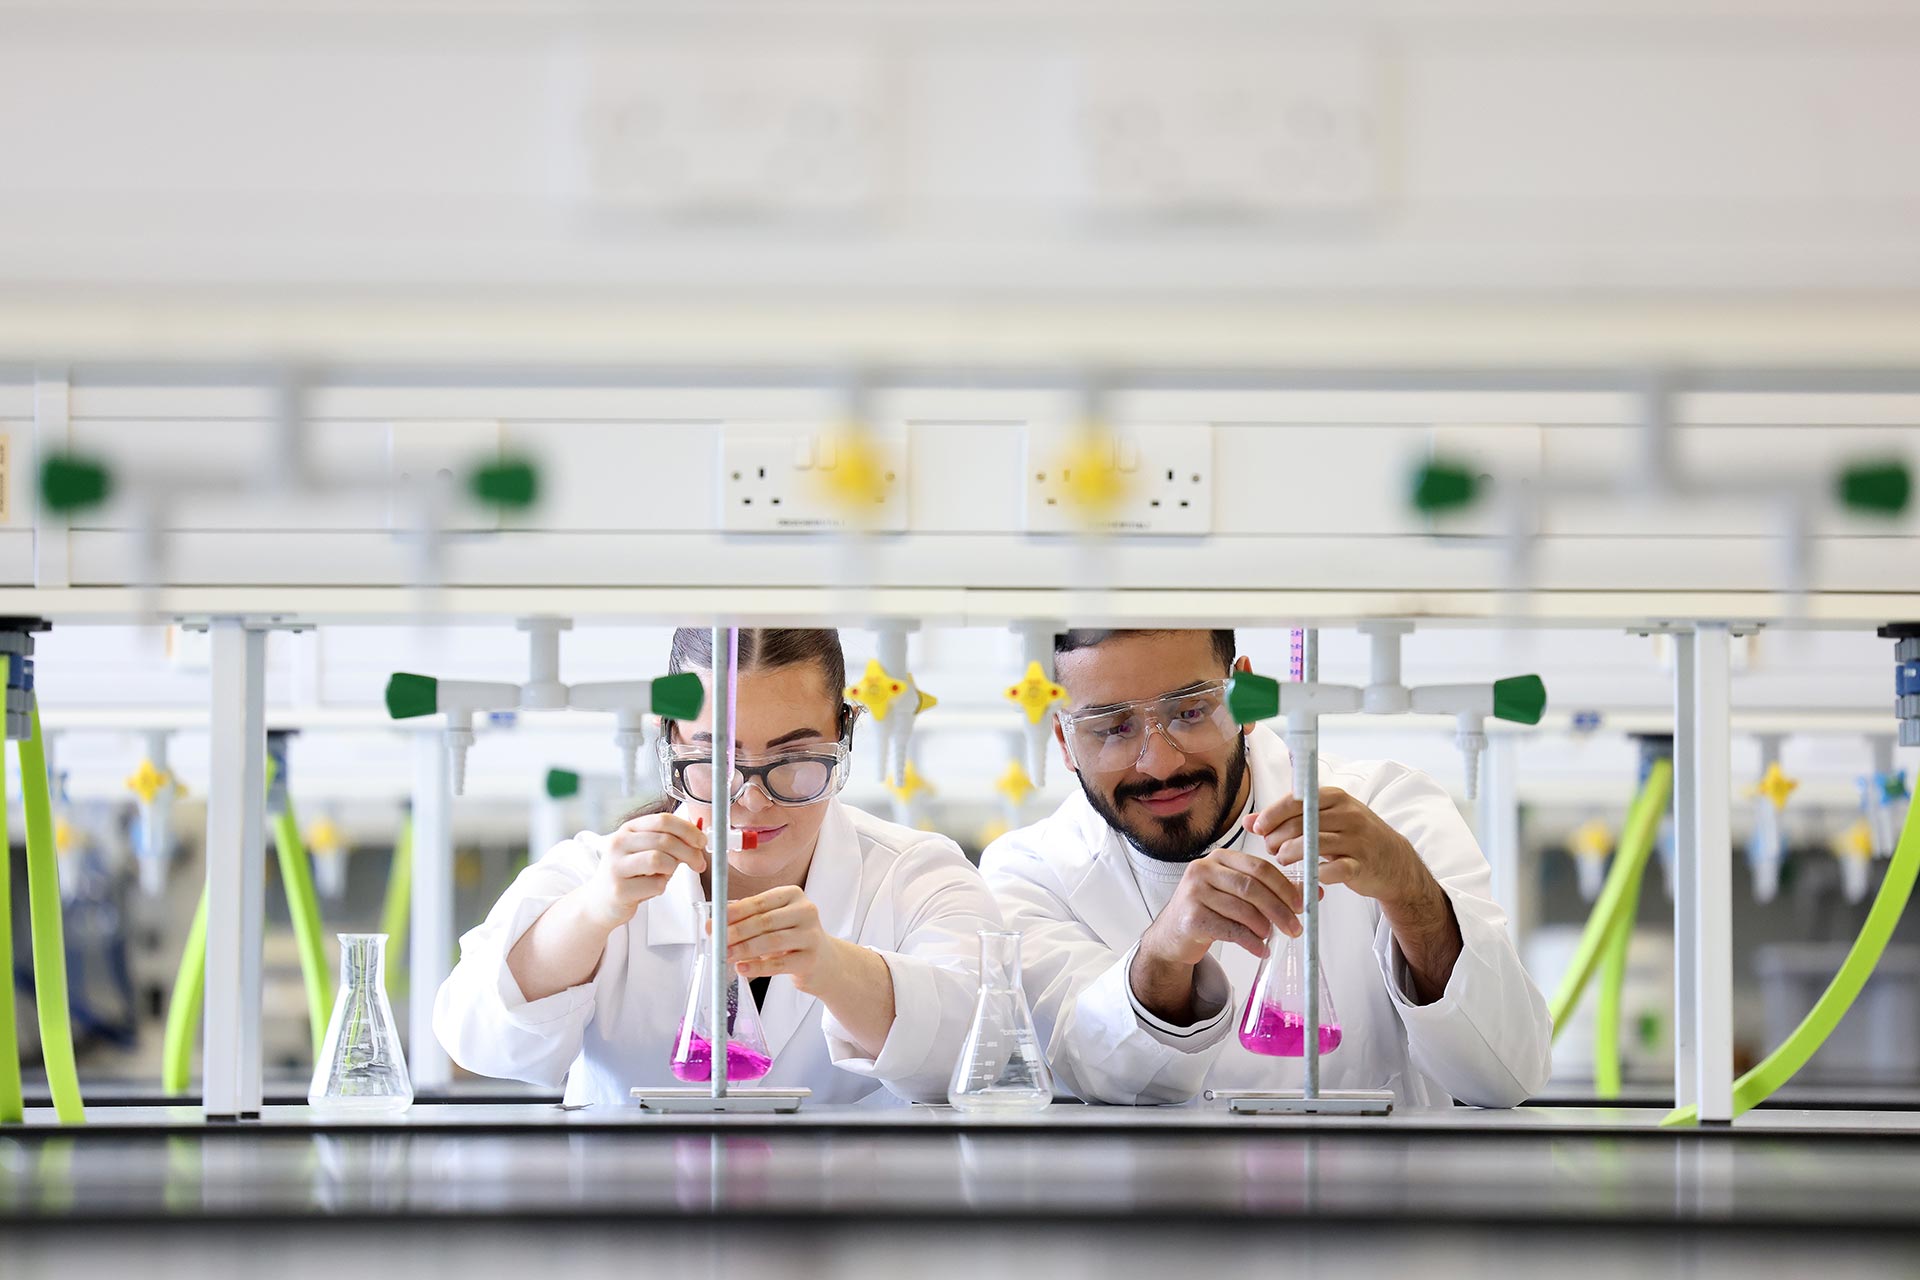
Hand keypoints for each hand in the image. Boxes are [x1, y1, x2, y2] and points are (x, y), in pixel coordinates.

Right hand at [582, 812, 707, 928]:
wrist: (600, 902)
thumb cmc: (629, 875)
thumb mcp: (646, 851)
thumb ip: (671, 841)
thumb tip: (699, 832)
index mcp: (628, 829)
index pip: (663, 820)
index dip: (688, 830)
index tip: (701, 841)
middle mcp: (619, 843)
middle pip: (665, 840)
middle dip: (690, 853)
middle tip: (698, 864)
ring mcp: (616, 866)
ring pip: (660, 860)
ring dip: (672, 869)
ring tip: (665, 875)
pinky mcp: (619, 889)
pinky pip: (656, 884)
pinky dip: (661, 887)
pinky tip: (650, 888)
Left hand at [724, 886, 854, 996]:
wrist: (825, 961)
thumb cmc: (792, 937)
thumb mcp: (775, 921)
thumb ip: (749, 918)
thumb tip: (717, 923)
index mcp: (794, 895)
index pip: (760, 902)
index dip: (735, 912)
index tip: (715, 921)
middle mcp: (806, 911)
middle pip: (765, 921)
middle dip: (737, 931)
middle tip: (717, 940)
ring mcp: (811, 935)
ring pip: (772, 941)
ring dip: (744, 949)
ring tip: (725, 955)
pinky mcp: (810, 959)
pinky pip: (779, 963)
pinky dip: (758, 967)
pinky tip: (742, 968)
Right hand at [1137, 848, 1310, 966]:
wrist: (1173, 934)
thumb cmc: (1210, 910)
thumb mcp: (1238, 895)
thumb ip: (1271, 890)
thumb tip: (1313, 893)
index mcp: (1220, 858)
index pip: (1259, 867)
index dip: (1284, 886)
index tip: (1301, 905)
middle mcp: (1203, 870)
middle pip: (1251, 888)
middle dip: (1278, 910)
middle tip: (1294, 927)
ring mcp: (1193, 893)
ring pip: (1242, 910)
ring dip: (1264, 927)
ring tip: (1271, 936)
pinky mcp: (1191, 918)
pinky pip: (1230, 930)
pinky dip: (1251, 942)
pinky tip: (1259, 948)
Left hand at [1245, 787, 1429, 910]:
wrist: (1395, 861)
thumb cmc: (1352, 838)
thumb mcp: (1323, 821)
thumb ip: (1286, 819)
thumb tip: (1249, 822)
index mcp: (1336, 798)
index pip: (1297, 801)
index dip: (1272, 815)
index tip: (1259, 828)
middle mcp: (1349, 814)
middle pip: (1301, 823)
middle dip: (1278, 837)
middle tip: (1271, 849)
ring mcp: (1357, 840)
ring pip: (1313, 845)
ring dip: (1290, 854)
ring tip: (1282, 860)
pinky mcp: (1362, 865)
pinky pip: (1332, 870)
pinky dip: (1315, 874)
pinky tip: (1308, 876)